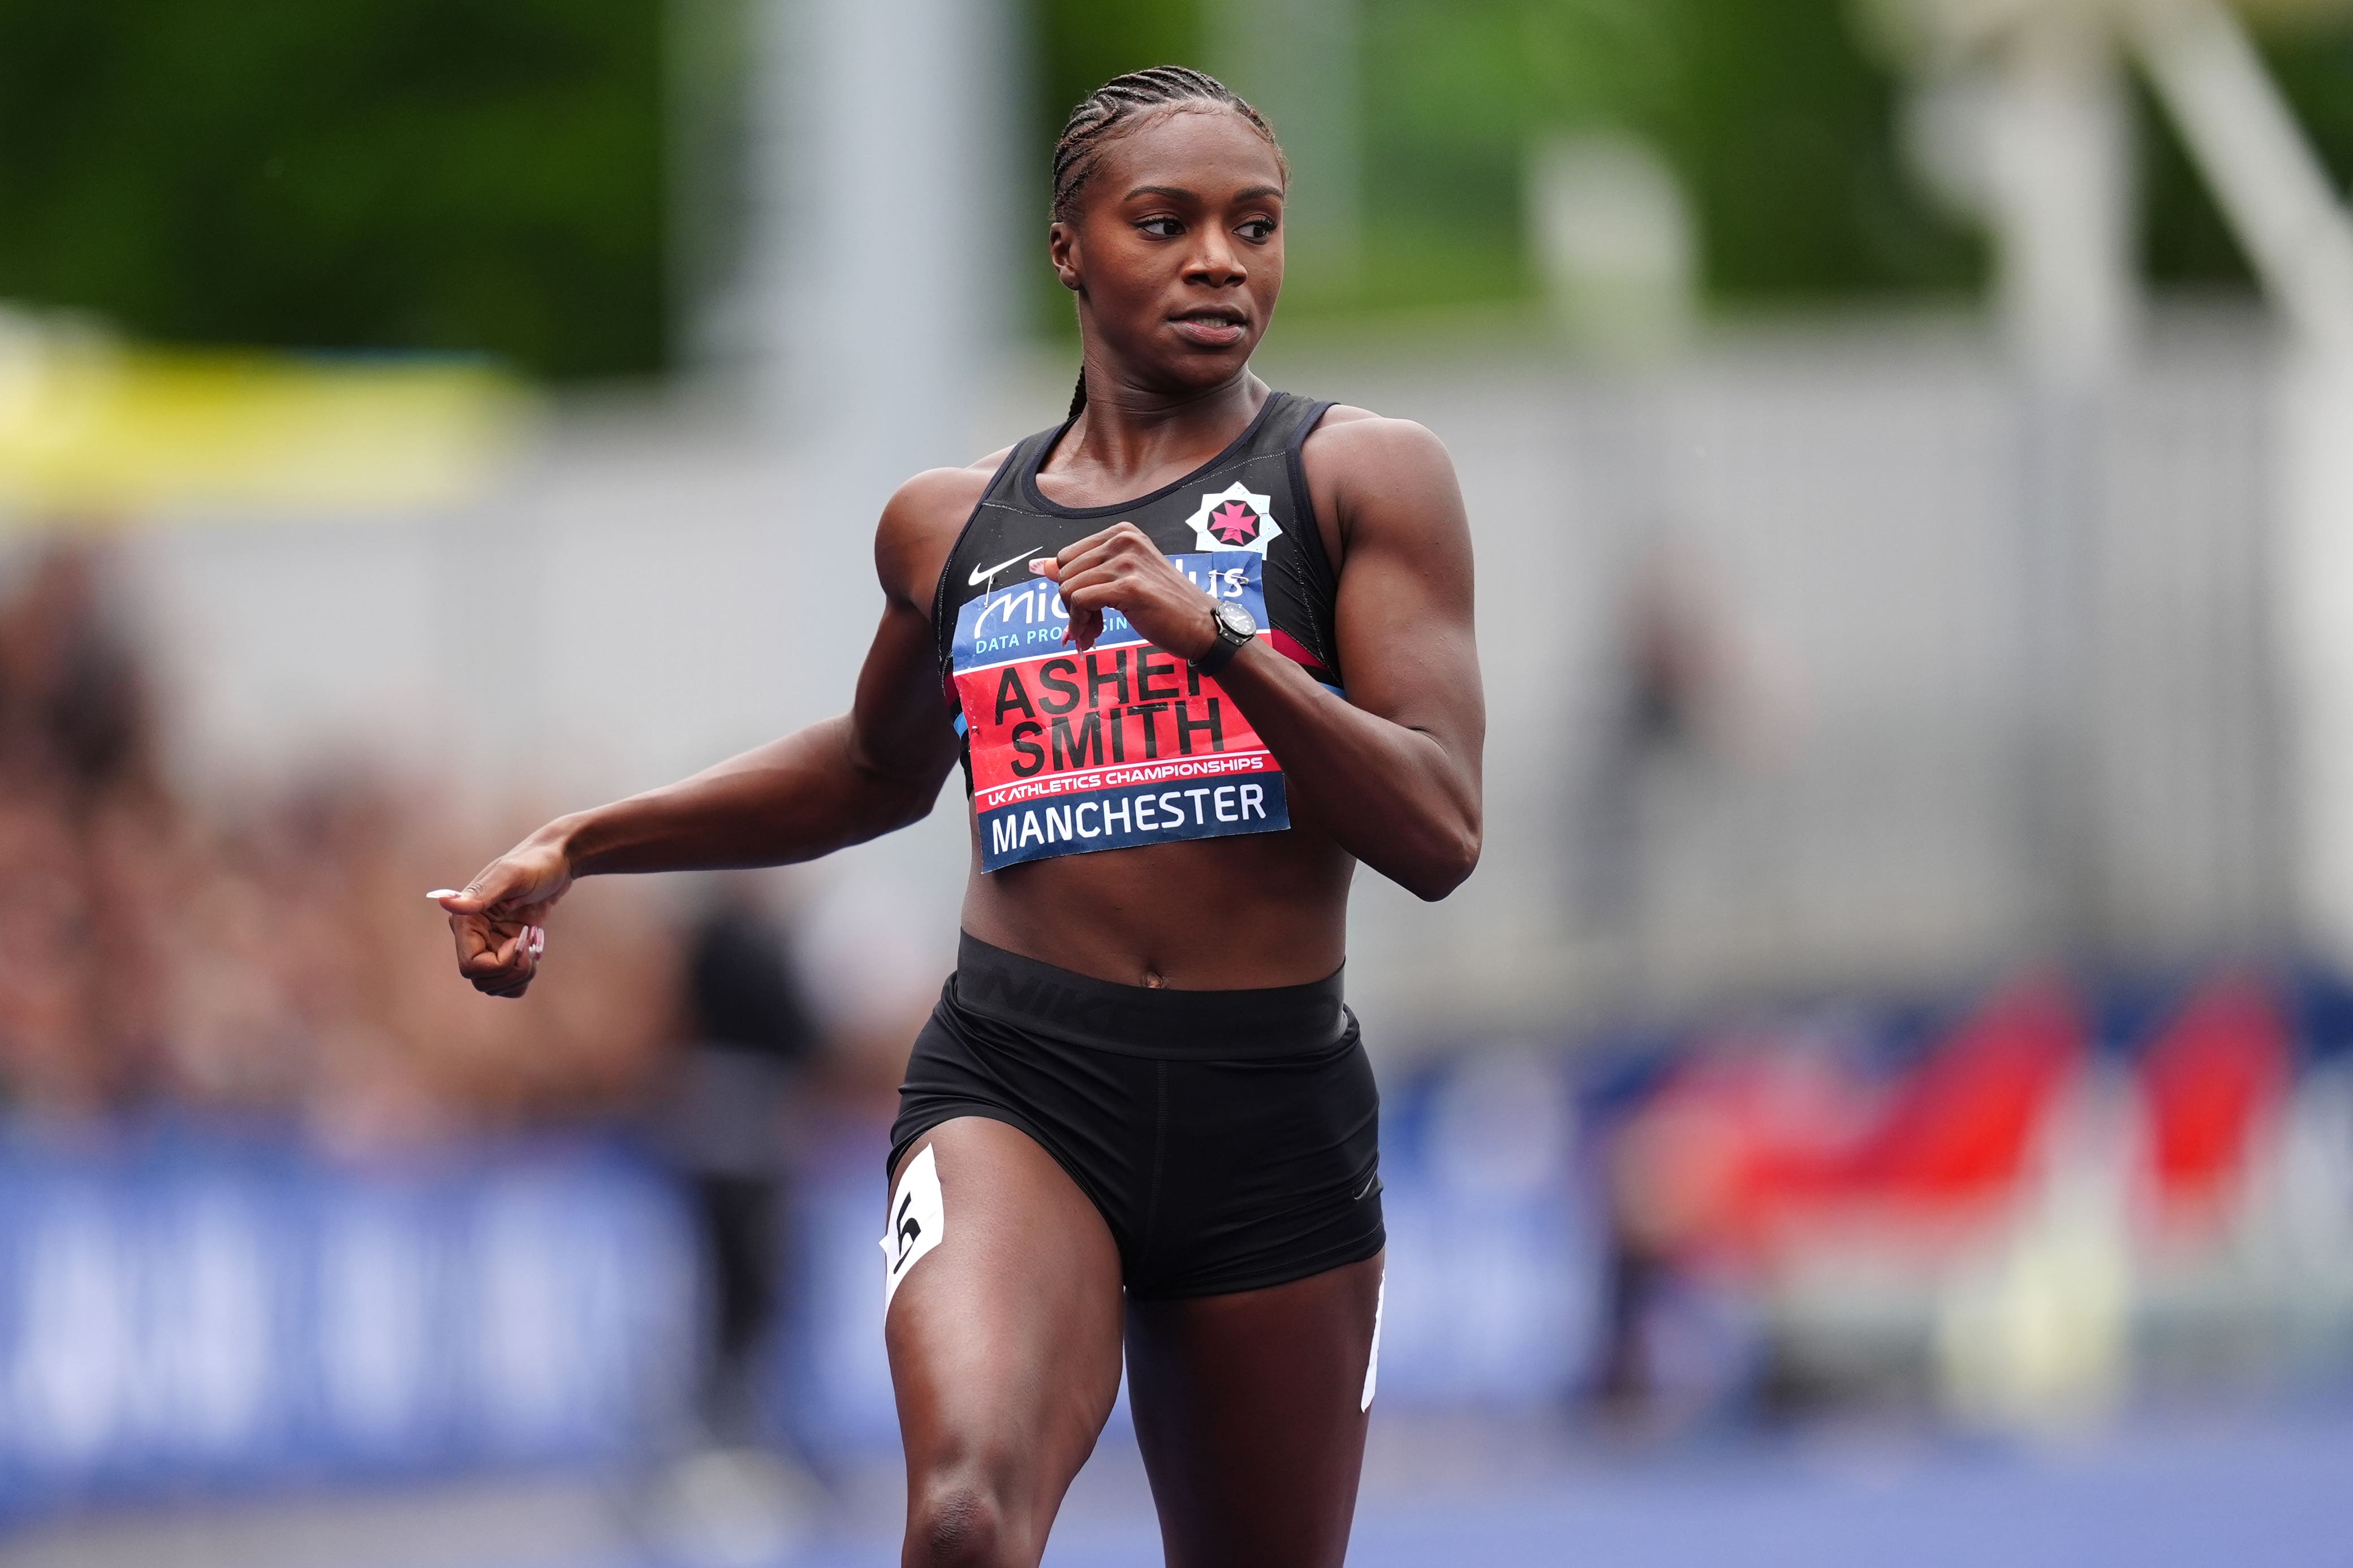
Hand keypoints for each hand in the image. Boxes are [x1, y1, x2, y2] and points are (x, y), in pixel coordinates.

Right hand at [429, 830, 574, 998]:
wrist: (557, 861)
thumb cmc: (535, 863)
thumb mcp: (511, 875)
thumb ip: (480, 893)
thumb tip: (445, 902)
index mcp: (466, 921)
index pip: (471, 967)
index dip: (500, 964)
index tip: (521, 940)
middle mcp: (473, 936)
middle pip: (484, 980)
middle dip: (513, 971)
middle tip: (532, 944)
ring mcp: (490, 944)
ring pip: (496, 985)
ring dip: (522, 974)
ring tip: (535, 945)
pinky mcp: (507, 948)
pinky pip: (509, 980)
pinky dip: (525, 973)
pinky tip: (536, 949)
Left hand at [1033, 523, 1217, 658]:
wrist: (1202, 626)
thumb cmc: (1165, 606)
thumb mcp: (1123, 580)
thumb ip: (1085, 571)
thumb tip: (1040, 566)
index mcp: (1122, 534)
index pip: (1067, 556)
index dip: (1070, 586)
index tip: (1087, 610)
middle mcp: (1123, 540)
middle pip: (1064, 571)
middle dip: (1070, 605)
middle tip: (1089, 627)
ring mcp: (1126, 562)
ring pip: (1068, 588)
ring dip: (1076, 619)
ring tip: (1093, 634)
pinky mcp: (1128, 587)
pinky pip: (1079, 601)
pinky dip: (1081, 623)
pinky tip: (1095, 636)